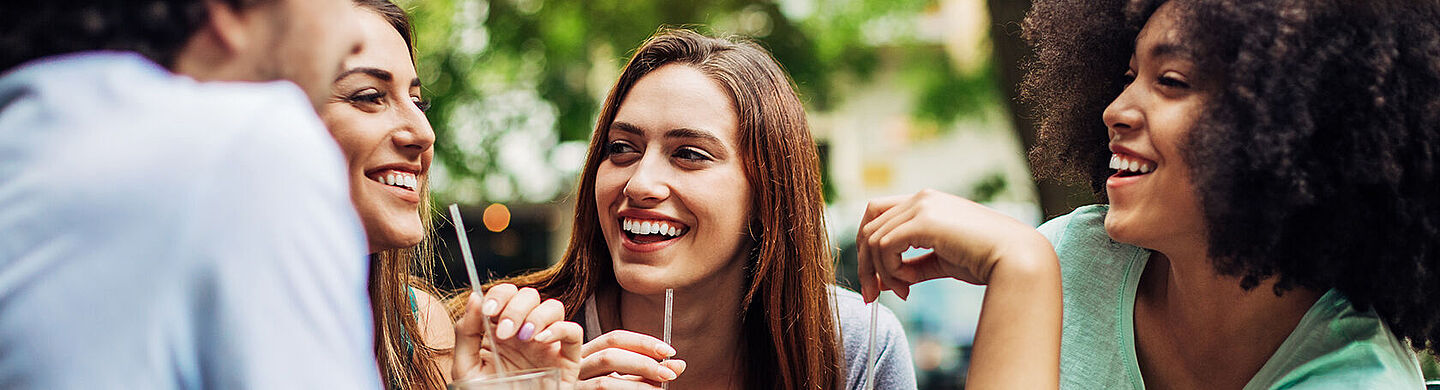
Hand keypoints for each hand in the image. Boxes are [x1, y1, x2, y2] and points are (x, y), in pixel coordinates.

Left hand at [453, 284, 582, 384]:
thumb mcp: (467, 367)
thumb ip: (466, 332)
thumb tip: (474, 296)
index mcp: (502, 329)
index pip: (507, 294)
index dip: (500, 294)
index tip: (489, 310)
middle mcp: (526, 332)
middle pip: (530, 296)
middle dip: (515, 307)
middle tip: (503, 333)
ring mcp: (548, 343)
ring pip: (554, 306)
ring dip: (536, 315)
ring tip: (522, 337)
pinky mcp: (567, 358)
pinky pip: (574, 331)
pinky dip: (559, 328)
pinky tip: (539, 340)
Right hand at [576, 330, 685, 388]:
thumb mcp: (625, 381)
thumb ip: (647, 373)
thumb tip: (678, 365)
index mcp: (588, 353)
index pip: (615, 338)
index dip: (643, 342)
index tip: (669, 351)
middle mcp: (576, 366)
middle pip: (610, 355)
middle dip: (644, 362)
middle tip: (669, 372)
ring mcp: (572, 385)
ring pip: (606, 382)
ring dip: (638, 385)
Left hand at [855, 189, 1054, 300]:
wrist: (1016, 259)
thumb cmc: (986, 261)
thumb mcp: (942, 262)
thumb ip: (913, 266)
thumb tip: (884, 282)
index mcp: (926, 203)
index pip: (878, 215)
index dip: (869, 248)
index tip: (875, 282)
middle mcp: (921, 198)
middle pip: (868, 225)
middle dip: (865, 264)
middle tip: (872, 295)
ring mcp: (922, 206)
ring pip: (873, 238)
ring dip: (881, 271)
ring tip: (904, 290)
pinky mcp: (924, 221)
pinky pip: (885, 246)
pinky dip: (890, 269)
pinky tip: (909, 283)